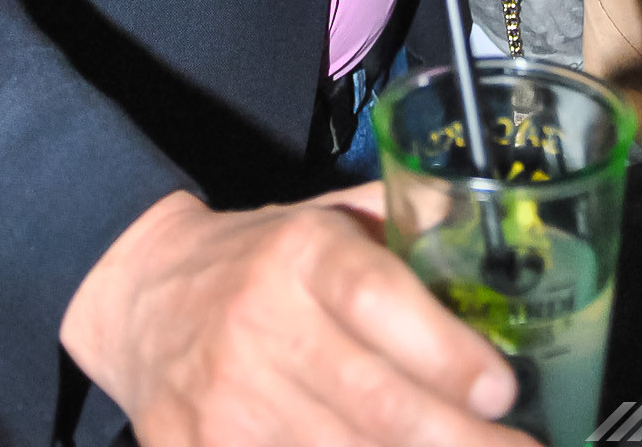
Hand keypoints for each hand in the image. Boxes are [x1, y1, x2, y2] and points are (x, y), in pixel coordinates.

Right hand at [60, 184, 528, 445]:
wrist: (141, 297)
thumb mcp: (321, 217)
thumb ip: (401, 221)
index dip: (444, 350)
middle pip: (373, 401)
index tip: (501, 387)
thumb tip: (489, 226)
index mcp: (299, 252)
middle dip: (459, 441)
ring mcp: (227, 402)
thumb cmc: (258, 260)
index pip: (375, 297)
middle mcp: (260, 323)